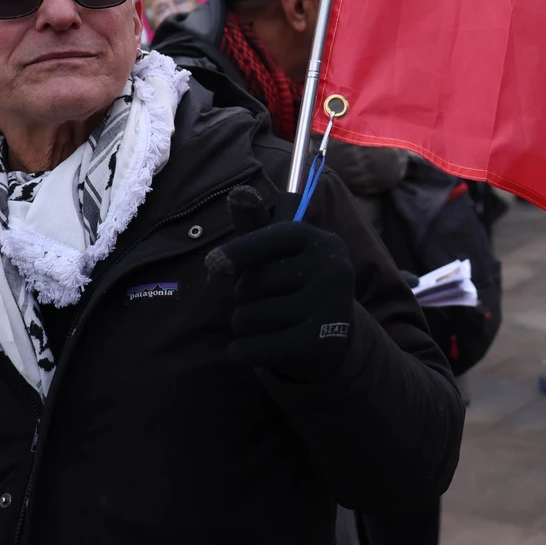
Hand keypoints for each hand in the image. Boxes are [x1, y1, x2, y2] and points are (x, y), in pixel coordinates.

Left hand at [206, 187, 355, 379]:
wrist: (333, 336)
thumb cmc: (292, 285)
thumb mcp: (276, 253)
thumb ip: (255, 225)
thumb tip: (238, 193)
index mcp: (319, 240)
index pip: (272, 238)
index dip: (239, 252)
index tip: (212, 264)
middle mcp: (332, 269)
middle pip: (253, 283)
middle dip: (243, 298)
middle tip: (266, 303)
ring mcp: (330, 306)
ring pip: (250, 316)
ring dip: (242, 327)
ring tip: (265, 326)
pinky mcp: (320, 343)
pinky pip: (256, 346)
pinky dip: (242, 351)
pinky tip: (248, 352)